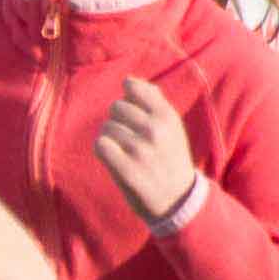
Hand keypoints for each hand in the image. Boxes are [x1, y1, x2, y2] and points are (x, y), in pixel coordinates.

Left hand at [91, 76, 195, 221]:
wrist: (178, 199)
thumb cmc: (170, 157)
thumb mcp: (172, 126)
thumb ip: (154, 100)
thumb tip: (129, 80)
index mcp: (167, 116)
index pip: (132, 87)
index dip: (126, 100)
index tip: (133, 116)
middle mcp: (155, 130)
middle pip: (115, 108)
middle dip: (117, 121)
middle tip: (129, 139)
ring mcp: (140, 150)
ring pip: (106, 128)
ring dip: (110, 139)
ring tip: (125, 153)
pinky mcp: (127, 169)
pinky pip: (100, 146)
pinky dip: (103, 152)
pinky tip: (114, 160)